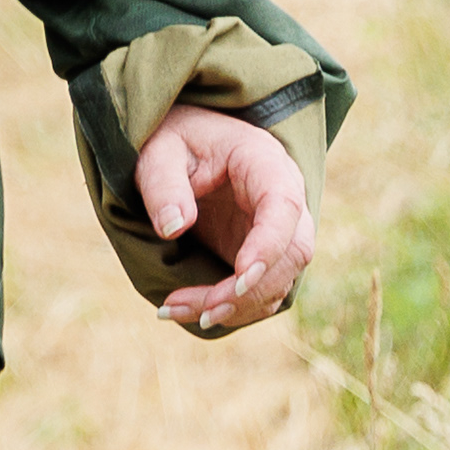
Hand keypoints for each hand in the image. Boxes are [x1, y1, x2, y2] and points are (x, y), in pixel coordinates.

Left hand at [138, 104, 314, 332]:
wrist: (180, 143)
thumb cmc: (173, 138)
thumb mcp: (158, 149)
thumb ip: (163, 182)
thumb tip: (173, 227)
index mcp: (265, 163)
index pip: (284, 207)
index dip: (268, 245)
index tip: (239, 276)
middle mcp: (284, 200)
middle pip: (290, 254)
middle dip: (249, 290)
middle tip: (202, 309)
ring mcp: (277, 232)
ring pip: (278, 281)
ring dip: (236, 306)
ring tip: (176, 311)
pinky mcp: (261, 255)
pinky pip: (261, 290)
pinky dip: (231, 307)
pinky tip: (191, 312)